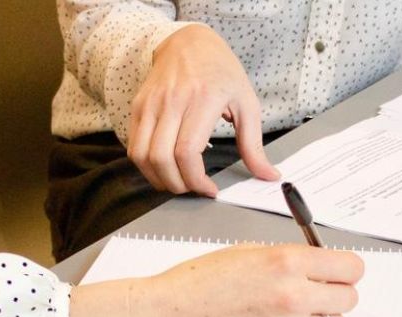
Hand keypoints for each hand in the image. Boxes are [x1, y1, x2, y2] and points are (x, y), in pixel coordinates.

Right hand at [69, 245, 363, 316]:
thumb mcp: (248, 252)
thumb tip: (321, 266)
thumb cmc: (200, 282)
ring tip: (289, 314)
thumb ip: (290, 259)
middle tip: (314, 294)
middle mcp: (294, 296)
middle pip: (349, 299)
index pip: (351, 268)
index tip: (338, 273)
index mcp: (287, 262)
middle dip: (335, 294)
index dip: (345, 270)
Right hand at [128, 25, 279, 196]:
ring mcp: (151, 103)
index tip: (209, 189)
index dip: (196, 180)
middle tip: (193, 189)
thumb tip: (268, 175)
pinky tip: (164, 168)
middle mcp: (172, 101)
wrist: (189, 42)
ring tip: (177, 182)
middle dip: (177, 185)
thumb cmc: (221, 72)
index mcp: (203, 100)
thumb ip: (254, 144)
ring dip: (158, 179)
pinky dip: (146, 165)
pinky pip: (133, 146)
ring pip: (141, 156)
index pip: (187, 152)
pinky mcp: (138, 106)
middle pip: (161, 159)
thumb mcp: (246, 103)